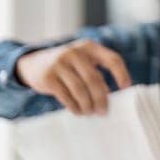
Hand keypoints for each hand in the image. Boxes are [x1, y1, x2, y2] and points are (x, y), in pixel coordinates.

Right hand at [14, 39, 131, 115]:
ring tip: (90, 112)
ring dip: (87, 105)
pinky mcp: (48, 77)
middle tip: (103, 111)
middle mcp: (75, 52)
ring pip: (80, 89)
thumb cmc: (67, 65)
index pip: (112, 59)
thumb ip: (95, 71)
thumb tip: (109, 98)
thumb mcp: (81, 60)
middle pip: (95, 79)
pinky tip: (78, 112)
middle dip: (101, 98)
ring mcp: (60, 63)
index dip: (121, 74)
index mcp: (89, 47)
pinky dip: (74, 106)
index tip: (125, 87)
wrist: (33, 63)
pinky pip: (65, 95)